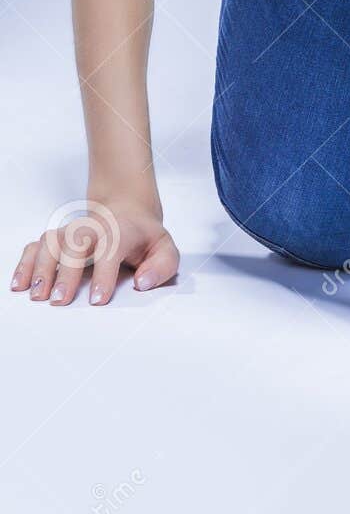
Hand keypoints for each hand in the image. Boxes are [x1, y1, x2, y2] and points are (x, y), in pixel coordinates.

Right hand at [11, 193, 179, 306]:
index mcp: (122, 230)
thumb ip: (162, 265)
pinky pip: (36, 246)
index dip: (104, 274)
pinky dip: (26, 263)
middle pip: (75, 243)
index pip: (112, 248)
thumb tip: (143, 282)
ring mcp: (72, 232)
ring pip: (52, 242)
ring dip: (42, 268)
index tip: (98, 300)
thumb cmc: (144, 238)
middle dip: (66, 272)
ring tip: (36, 296)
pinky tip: (20, 284)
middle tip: (60, 301)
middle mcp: (93, 228)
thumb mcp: (165, 248)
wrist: (126, 212)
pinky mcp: (57, 238)